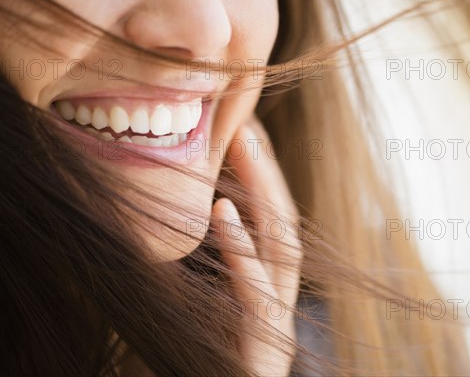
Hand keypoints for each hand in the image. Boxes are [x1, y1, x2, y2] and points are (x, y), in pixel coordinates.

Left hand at [210, 117, 302, 375]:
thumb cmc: (190, 354)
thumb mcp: (195, 296)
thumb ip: (197, 257)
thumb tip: (186, 202)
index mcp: (262, 284)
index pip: (271, 217)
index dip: (262, 170)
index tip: (241, 123)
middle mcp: (276, 297)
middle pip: (283, 221)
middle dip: (267, 169)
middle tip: (245, 117)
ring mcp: (273, 322)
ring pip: (282, 248)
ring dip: (264, 192)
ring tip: (243, 143)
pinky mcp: (263, 348)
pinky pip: (257, 296)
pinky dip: (241, 250)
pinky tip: (221, 212)